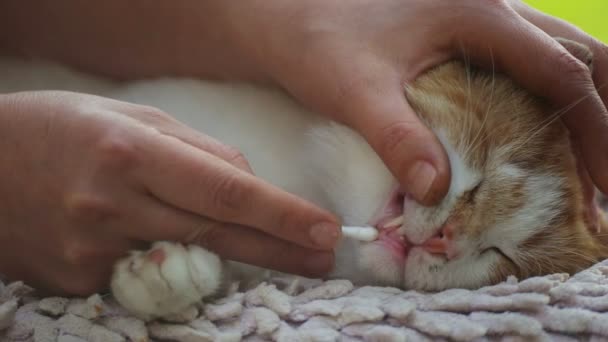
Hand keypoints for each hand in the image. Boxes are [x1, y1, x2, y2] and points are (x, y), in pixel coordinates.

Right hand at [0, 91, 338, 294]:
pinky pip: (147, 274)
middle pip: (218, 234)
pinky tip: (154, 238)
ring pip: (188, 259)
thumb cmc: (63, 130)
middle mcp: (112, 205)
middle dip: (279, 250)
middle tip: (324, 259)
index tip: (324, 229)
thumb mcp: (131, 117)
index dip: (281, 214)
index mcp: (129, 151)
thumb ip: (196, 149)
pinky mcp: (80, 282)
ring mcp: (93, 252)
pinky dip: (168, 258)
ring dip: (231, 257)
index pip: (224, 190)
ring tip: (266, 249)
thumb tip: (251, 183)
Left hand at [220, 0, 607, 202]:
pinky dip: (548, 96)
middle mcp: (490, 6)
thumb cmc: (315, 40)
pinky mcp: (461, 31)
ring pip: (556, 54)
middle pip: (577, 56)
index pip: (562, 72)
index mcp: (477, 13)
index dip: (594, 130)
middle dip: (604, 115)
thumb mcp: (356, 90)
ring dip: (584, 102)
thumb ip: (397, 137)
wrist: (282, 14)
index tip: (604, 185)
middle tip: (605, 177)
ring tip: (589, 157)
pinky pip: (524, 60)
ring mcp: (478, 15)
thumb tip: (436, 191)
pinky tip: (540, 131)